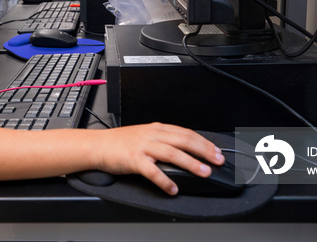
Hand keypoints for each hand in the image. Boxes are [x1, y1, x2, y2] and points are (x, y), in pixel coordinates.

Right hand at [93, 123, 224, 194]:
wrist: (98, 145)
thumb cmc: (121, 143)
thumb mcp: (145, 135)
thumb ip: (163, 140)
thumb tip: (185, 149)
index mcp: (157, 128)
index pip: (186, 133)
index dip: (204, 142)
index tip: (217, 151)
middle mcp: (153, 135)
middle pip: (184, 141)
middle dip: (204, 151)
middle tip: (218, 160)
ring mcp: (144, 146)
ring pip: (173, 153)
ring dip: (191, 163)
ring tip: (204, 172)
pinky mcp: (134, 159)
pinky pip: (153, 171)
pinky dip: (165, 181)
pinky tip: (173, 189)